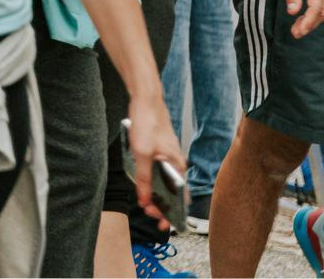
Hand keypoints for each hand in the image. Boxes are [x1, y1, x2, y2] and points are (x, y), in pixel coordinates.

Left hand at [123, 92, 186, 226]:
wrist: (146, 100)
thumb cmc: (148, 122)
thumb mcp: (142, 154)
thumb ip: (144, 179)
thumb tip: (145, 200)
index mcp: (178, 166)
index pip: (181, 198)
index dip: (173, 212)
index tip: (163, 223)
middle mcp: (176, 163)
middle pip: (173, 192)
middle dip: (162, 205)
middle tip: (149, 212)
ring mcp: (168, 157)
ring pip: (164, 182)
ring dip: (156, 193)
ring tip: (146, 202)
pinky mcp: (160, 152)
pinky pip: (158, 172)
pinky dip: (152, 181)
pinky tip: (144, 184)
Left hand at [278, 0, 323, 38]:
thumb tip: (292, 12)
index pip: (316, 9)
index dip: (307, 23)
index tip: (297, 32)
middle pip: (322, 13)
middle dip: (310, 25)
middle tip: (295, 34)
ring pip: (323, 10)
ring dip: (312, 21)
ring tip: (297, 29)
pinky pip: (321, 4)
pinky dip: (313, 14)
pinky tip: (303, 19)